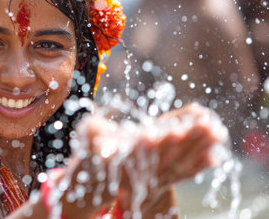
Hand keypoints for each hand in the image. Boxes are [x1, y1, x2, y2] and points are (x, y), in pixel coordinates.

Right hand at [56, 103, 227, 217]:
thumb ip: (92, 133)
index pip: (142, 150)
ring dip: (199, 149)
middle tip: (204, 125)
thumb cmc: (94, 151)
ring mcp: (155, 177)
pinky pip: (185, 174)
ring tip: (217, 132)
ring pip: (180, 163)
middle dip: (186, 140)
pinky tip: (216, 157)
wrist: (102, 180)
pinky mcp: (164, 179)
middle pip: (167, 155)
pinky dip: (200, 166)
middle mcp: (142, 171)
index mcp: (124, 158)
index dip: (158, 141)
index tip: (173, 131)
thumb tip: (98, 139)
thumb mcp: (87, 137)